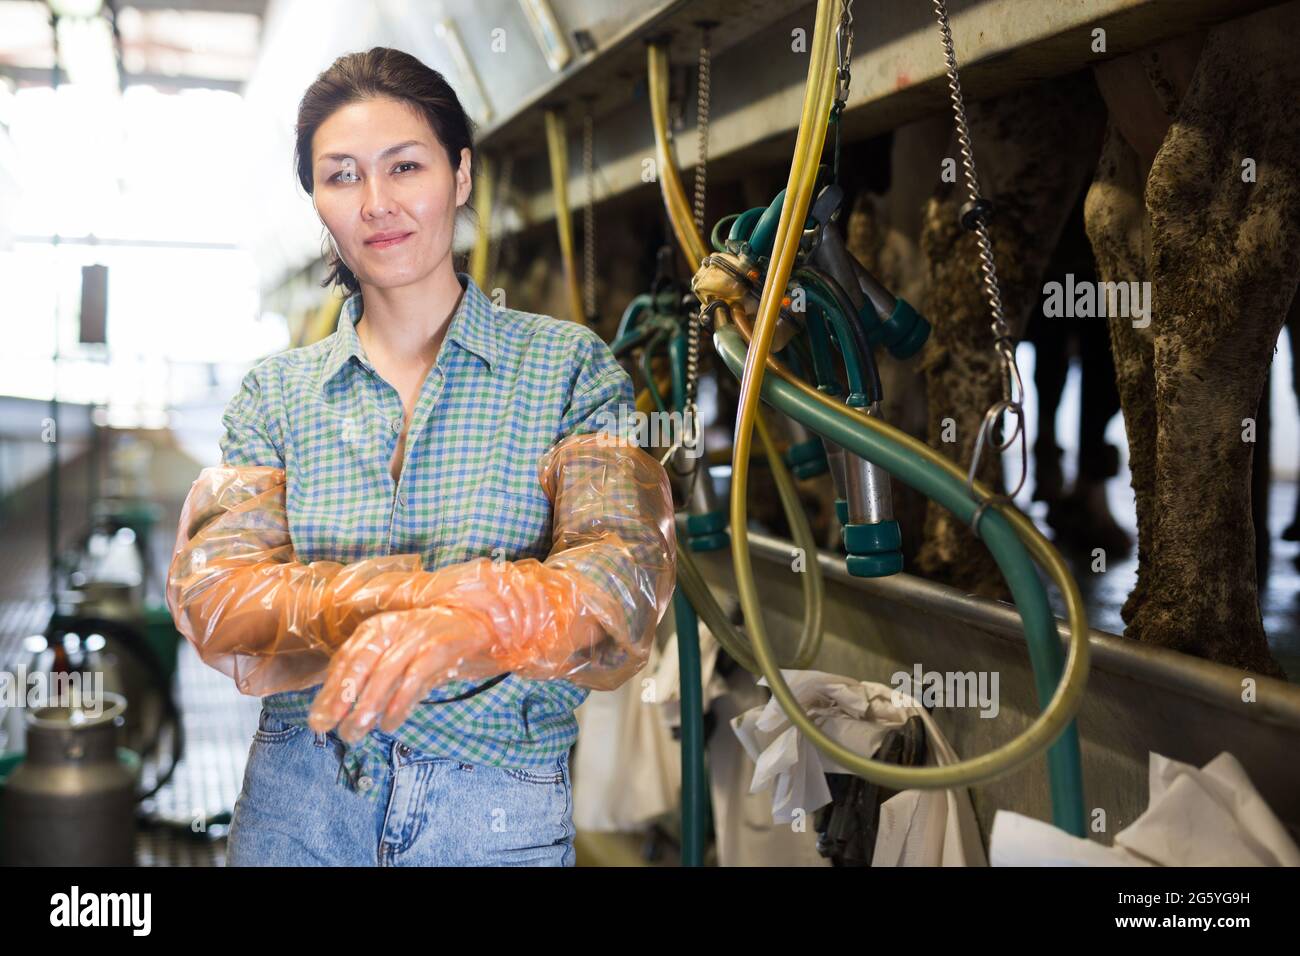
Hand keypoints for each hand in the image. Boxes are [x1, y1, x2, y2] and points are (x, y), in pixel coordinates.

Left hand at [306, 605, 498, 743]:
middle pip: (360, 664)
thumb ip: (369, 677)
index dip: (329, 691)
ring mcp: (416, 637)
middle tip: (328, 727)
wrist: (474, 624)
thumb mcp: (394, 654)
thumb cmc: (428, 645)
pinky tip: (388, 724)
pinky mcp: (439, 650)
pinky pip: (414, 679)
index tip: (317, 720)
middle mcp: (393, 628)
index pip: (345, 660)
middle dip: (341, 697)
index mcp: (376, 629)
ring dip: (368, 704)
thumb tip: (334, 711)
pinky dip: (399, 703)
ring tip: (355, 730)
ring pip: (385, 672)